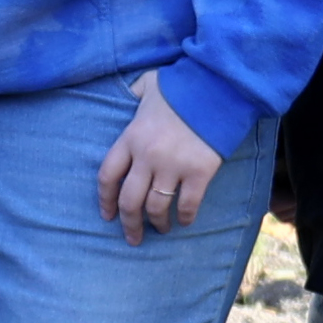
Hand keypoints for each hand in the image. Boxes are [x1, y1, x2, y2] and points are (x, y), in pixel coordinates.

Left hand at [96, 70, 218, 243]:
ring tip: (160, 230)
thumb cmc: (181, 85)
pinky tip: (184, 221)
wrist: (216, 87)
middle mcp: (147, 156)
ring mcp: (172, 166)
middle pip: (129, 200)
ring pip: (156, 207)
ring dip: (157, 223)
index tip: (107, 215)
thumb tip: (128, 94)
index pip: (107, 176)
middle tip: (132, 237)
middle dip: (129, 224)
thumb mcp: (148, 85)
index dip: (105, 200)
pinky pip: (187, 204)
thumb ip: (134, 93)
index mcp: (130, 137)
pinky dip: (184, 217)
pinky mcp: (199, 172)